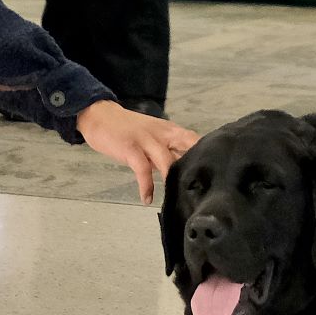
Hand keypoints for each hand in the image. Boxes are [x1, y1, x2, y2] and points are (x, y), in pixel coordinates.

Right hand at [75, 101, 197, 203]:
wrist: (100, 115)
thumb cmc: (129, 130)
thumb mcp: (154, 137)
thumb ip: (169, 152)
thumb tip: (185, 172)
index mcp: (171, 130)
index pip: (196, 142)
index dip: (207, 157)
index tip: (214, 176)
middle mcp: (163, 133)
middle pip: (188, 147)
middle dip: (196, 167)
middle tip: (200, 190)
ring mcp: (147, 140)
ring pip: (167, 161)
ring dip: (172, 180)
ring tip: (176, 199)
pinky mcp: (131, 148)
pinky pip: (143, 170)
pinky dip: (146, 186)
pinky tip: (147, 198)